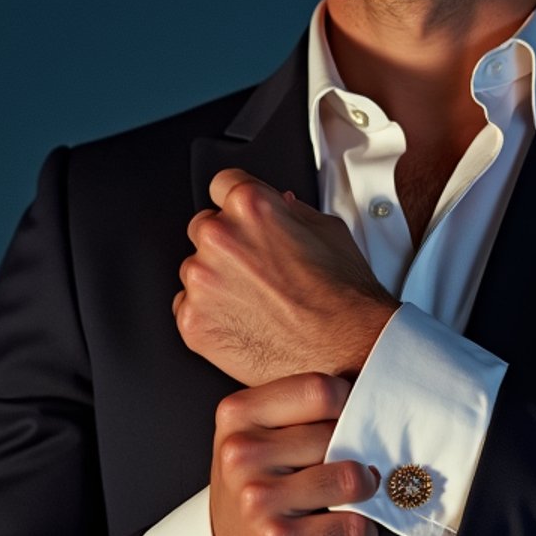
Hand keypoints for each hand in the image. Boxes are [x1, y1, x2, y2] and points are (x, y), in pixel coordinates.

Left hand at [173, 168, 399, 385]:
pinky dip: (210, 315)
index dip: (237, 202)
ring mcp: (202, 281)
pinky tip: (245, 321)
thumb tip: (278, 205)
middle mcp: (220, 238)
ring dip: (217, 280)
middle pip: (204, 226)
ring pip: (195, 269)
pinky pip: (188, 308)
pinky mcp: (193, 321)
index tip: (243, 218)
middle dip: (227, 244)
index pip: (221, 183)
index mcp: (251, 206)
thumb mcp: (329, 230)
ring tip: (258, 300)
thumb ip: (292, 210)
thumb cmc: (344, 296)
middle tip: (260, 269)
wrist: (348, 352)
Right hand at [210, 373, 379, 535]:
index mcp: (237, 415)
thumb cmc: (254, 486)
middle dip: (356, 449)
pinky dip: (363, 528)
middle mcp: (241, 455)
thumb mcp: (258, 435)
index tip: (351, 417)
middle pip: (336, 433)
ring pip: (351, 478)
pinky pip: (352, 526)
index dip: (349, 402)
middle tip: (351, 461)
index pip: (319, 389)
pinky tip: (348, 526)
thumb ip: (301, 411)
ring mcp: (258, 500)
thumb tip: (370, 403)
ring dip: (366, 489)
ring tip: (356, 493)